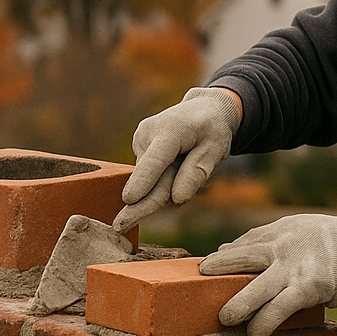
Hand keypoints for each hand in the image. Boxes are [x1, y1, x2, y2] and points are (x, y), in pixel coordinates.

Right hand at [114, 87, 240, 231]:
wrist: (202, 109)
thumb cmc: (212, 130)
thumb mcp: (216, 149)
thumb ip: (197, 172)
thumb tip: (178, 199)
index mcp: (170, 130)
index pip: (155, 160)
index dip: (143, 181)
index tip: (129, 199)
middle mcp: (148, 134)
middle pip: (147, 177)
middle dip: (138, 203)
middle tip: (120, 226)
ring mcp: (140, 140)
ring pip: (149, 179)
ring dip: (164, 189)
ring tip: (189, 167)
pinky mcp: (139, 148)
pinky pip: (150, 175)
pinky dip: (162, 180)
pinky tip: (178, 168)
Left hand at [200, 213, 336, 335]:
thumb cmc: (331, 241)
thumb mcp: (296, 229)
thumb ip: (263, 239)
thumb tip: (224, 249)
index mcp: (278, 230)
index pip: (243, 243)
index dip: (221, 259)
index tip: (204, 272)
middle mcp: (283, 245)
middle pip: (243, 257)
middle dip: (219, 270)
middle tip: (199, 283)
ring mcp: (296, 266)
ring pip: (259, 287)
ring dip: (240, 305)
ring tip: (226, 319)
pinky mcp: (312, 285)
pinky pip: (283, 306)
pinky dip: (268, 320)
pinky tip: (257, 332)